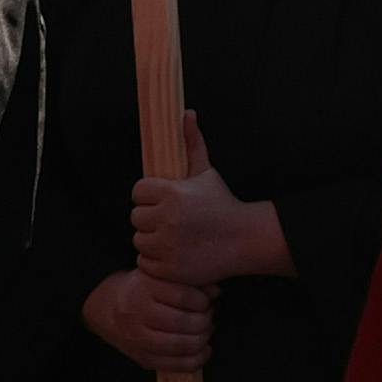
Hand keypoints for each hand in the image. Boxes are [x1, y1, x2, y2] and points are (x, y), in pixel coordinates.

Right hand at [83, 267, 213, 373]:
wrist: (101, 307)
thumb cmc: (137, 288)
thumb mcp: (156, 274)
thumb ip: (186, 280)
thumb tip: (216, 292)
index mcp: (143, 288)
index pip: (184, 296)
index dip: (204, 300)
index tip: (208, 299)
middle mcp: (138, 314)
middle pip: (185, 322)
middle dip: (205, 320)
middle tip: (209, 315)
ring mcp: (139, 339)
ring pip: (182, 345)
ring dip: (202, 339)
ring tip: (205, 330)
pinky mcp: (142, 359)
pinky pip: (176, 365)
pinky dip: (197, 359)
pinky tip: (203, 349)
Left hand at [131, 119, 285, 287]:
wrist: (245, 240)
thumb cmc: (222, 204)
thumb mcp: (206, 172)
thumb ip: (193, 143)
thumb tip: (186, 113)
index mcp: (172, 193)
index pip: (138, 192)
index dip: (149, 197)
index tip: (165, 202)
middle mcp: (167, 219)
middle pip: (136, 217)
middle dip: (150, 219)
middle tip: (170, 221)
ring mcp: (168, 246)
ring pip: (139, 240)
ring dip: (152, 241)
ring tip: (173, 238)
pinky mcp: (170, 268)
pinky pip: (145, 263)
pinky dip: (156, 261)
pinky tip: (174, 254)